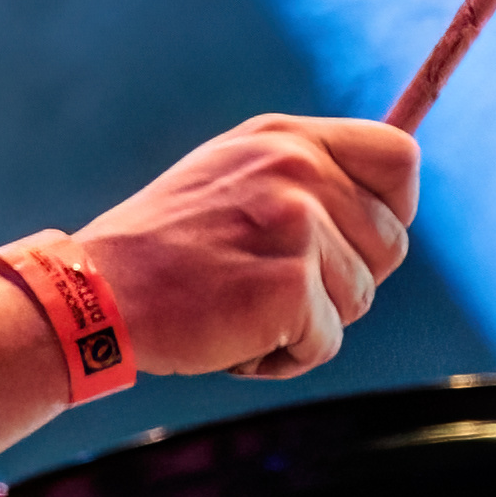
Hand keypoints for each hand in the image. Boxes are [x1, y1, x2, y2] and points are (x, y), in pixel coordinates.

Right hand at [68, 115, 418, 379]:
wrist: (96, 292)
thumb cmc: (164, 248)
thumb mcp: (233, 177)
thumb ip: (303, 177)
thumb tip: (388, 205)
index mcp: (288, 139)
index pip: (399, 158)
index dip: (396, 207)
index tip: (361, 237)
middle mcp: (299, 171)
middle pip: (391, 243)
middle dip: (346, 279)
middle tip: (272, 283)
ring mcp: (298, 227)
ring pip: (360, 299)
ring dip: (309, 321)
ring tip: (240, 307)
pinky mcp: (291, 287)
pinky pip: (327, 343)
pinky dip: (285, 357)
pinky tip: (233, 338)